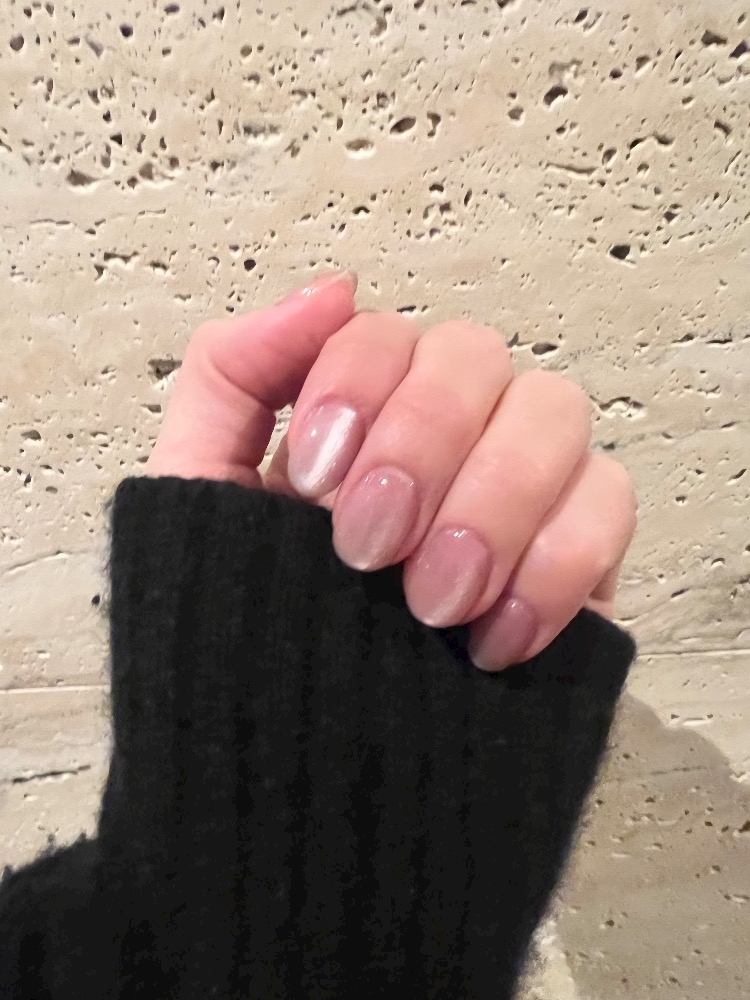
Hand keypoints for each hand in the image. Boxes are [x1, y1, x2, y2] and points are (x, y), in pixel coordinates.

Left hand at [145, 272, 636, 670]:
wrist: (298, 784)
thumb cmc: (241, 641)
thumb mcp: (194, 507)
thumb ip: (231, 378)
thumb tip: (333, 287)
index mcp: (355, 419)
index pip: (384, 332)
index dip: (355, 387)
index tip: (311, 484)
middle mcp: (443, 439)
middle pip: (477, 355)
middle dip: (420, 447)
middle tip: (366, 551)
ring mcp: (517, 493)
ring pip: (557, 413)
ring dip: (491, 502)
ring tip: (429, 605)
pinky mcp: (574, 561)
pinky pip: (610, 504)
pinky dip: (555, 564)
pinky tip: (488, 639)